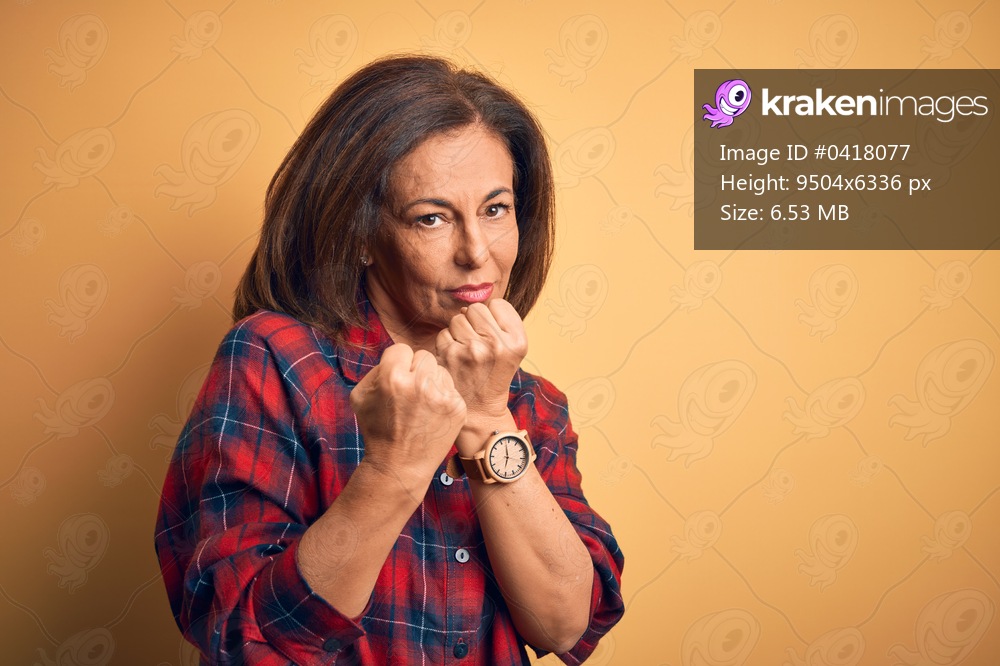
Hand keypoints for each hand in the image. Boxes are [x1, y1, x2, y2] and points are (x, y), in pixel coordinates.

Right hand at [350, 343, 465, 492]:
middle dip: (416, 370)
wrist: (400, 465)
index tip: (397, 379)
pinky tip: (432, 414)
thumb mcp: (360, 397)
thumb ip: (377, 369)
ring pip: (440, 370)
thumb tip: (396, 355)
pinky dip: (442, 398)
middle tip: (410, 392)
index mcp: (392, 376)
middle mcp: (419, 382)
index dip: (398, 363)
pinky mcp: (457, 406)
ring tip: (420, 405)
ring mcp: (441, 395)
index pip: (402, 349)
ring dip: (431, 382)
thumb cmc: (377, 430)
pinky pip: (450, 388)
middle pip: (424, 356)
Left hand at [435, 300, 526, 448]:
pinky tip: (454, 358)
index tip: (493, 335)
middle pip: (476, 309)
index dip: (492, 318)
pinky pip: (443, 333)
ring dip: (459, 332)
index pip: (498, 305)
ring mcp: (472, 350)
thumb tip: (467, 306)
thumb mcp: (512, 350)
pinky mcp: (450, 356)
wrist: (479, 411)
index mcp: (517, 342)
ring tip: (466, 352)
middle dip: (474, 323)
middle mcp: (497, 344)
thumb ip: (500, 322)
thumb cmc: (494, 374)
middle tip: (477, 345)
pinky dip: (446, 343)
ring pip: (457, 319)